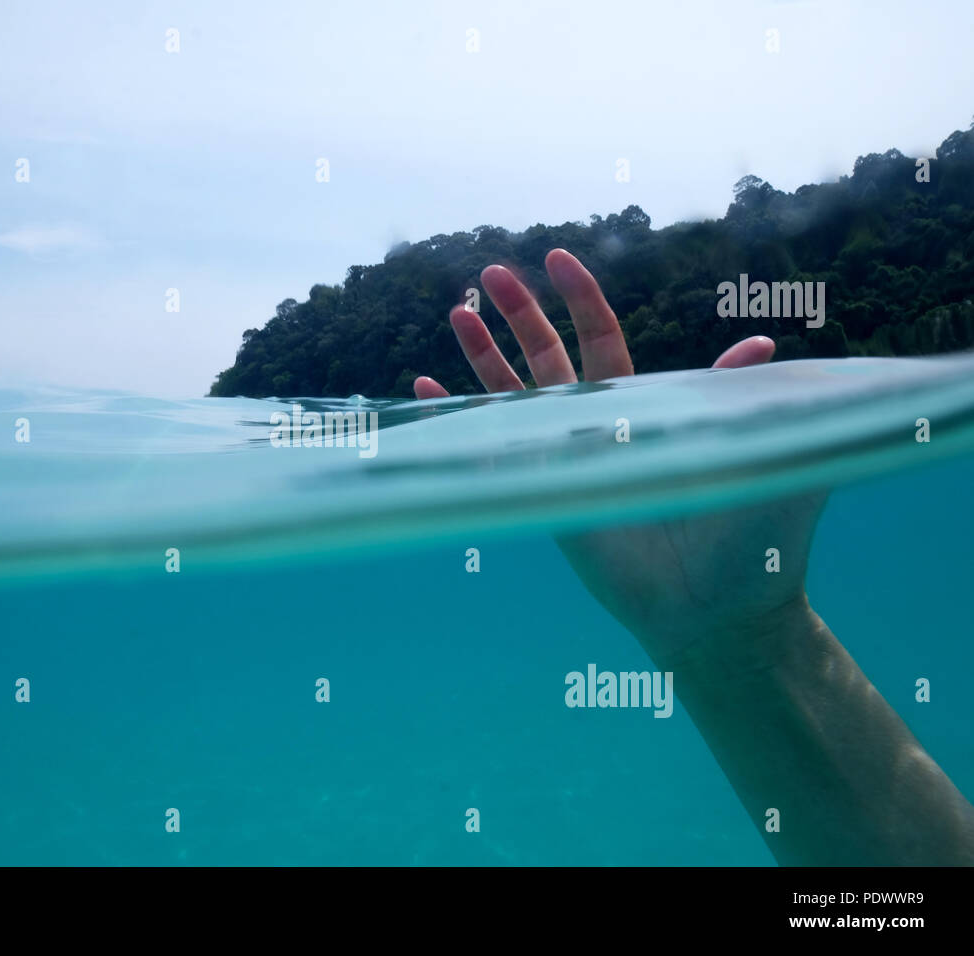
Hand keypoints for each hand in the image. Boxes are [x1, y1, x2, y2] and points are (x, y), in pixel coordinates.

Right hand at [415, 250, 823, 666]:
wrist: (716, 608)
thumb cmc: (745, 534)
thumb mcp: (752, 449)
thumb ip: (742, 396)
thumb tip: (761, 345)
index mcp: (646, 402)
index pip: (601, 336)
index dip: (578, 296)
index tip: (557, 258)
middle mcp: (600, 424)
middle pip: (547, 354)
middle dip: (519, 311)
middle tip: (492, 271)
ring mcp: (565, 457)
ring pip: (512, 394)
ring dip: (481, 355)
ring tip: (456, 313)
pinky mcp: (544, 493)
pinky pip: (493, 446)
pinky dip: (459, 416)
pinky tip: (428, 390)